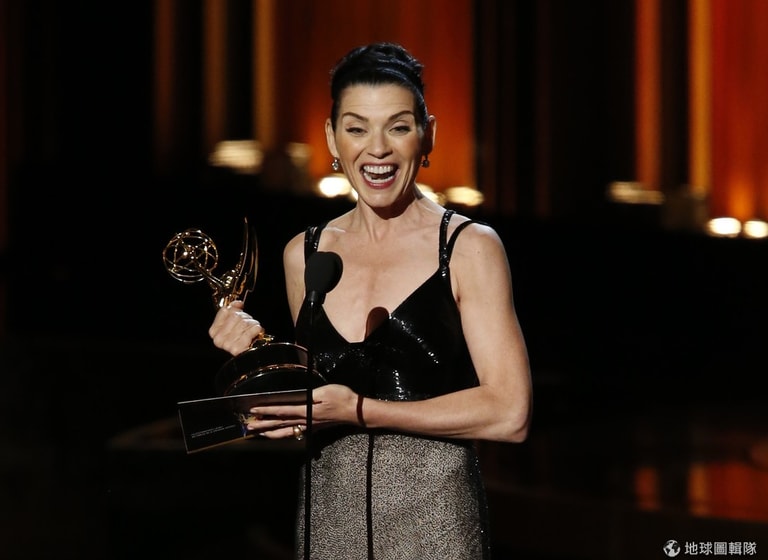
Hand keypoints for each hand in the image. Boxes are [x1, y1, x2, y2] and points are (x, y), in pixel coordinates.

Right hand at [208, 300, 263, 354]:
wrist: (251, 354)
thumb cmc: (242, 338)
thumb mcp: (234, 322)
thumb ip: (232, 311)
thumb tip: (237, 303)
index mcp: (214, 332)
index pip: (224, 311)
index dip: (235, 309)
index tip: (240, 310)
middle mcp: (218, 339)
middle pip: (235, 316)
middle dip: (245, 318)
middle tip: (248, 324)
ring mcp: (227, 345)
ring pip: (243, 322)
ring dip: (252, 324)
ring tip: (252, 329)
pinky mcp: (237, 349)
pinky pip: (250, 330)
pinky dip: (256, 329)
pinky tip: (256, 333)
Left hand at [245, 384, 361, 438]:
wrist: (355, 411)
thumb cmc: (341, 398)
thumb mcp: (324, 391)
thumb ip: (309, 395)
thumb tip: (295, 397)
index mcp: (306, 410)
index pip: (282, 411)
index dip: (267, 411)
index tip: (253, 410)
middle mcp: (305, 420)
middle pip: (280, 423)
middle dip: (263, 424)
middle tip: (248, 426)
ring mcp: (309, 426)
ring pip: (285, 431)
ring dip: (270, 432)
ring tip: (258, 433)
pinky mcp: (313, 427)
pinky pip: (294, 432)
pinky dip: (283, 434)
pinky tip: (278, 435)